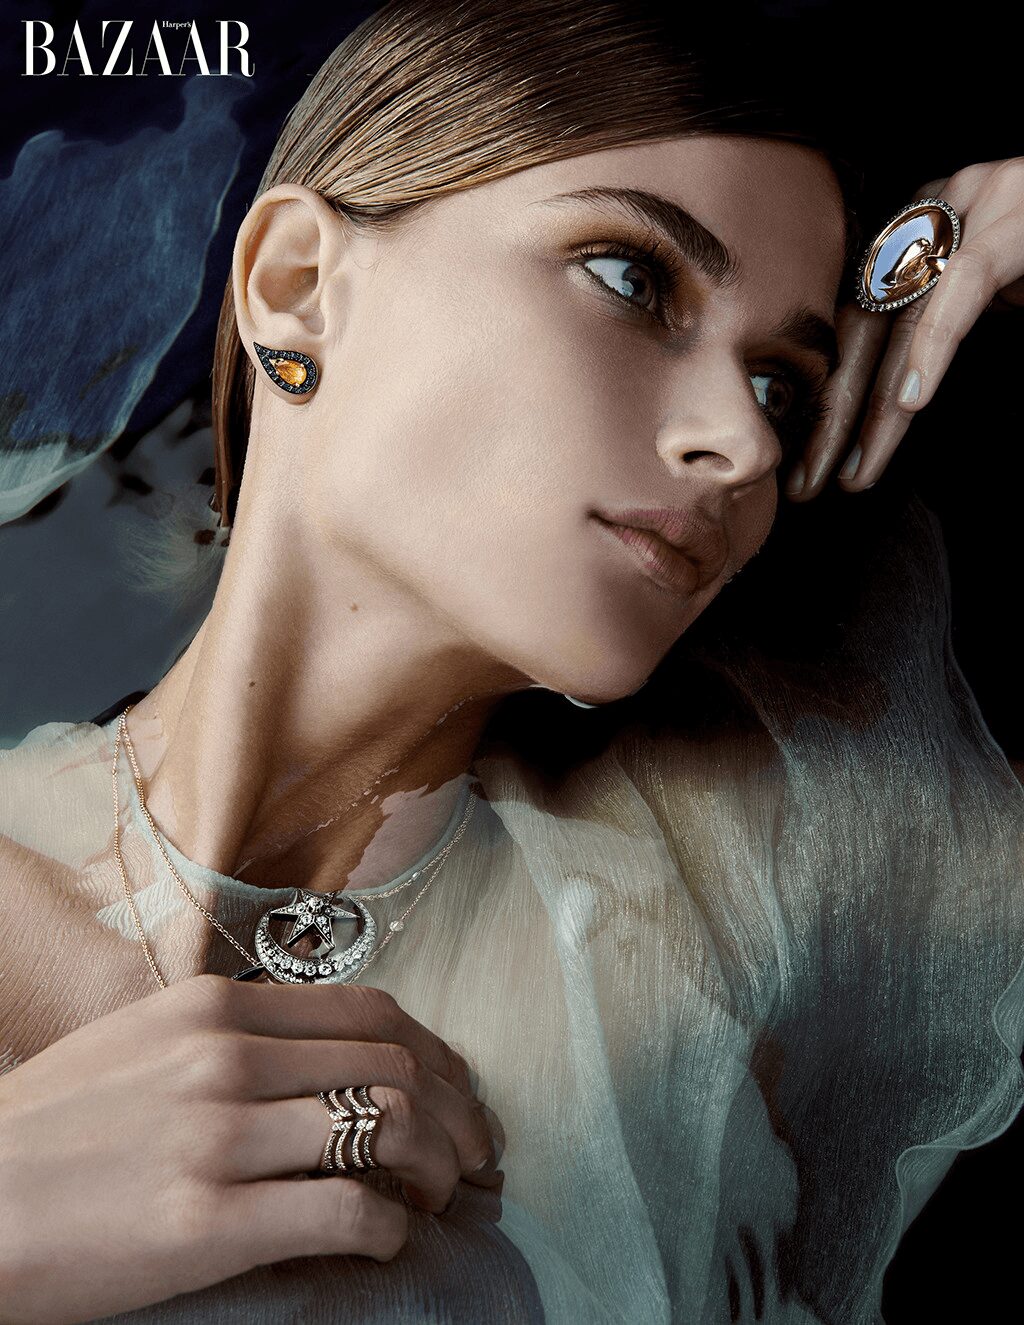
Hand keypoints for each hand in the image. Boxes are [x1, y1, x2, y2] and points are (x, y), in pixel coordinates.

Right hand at [0, 974, 500, 1324]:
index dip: (433, 1049)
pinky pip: (345, 1210)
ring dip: (437, 1165)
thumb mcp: (140, 1041)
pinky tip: (391, 1239)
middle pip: (393, 1063)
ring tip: (441, 1193)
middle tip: (474, 1149)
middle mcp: (226, 1057)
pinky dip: (390, 1226)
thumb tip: (320, 1054)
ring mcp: (220, 1136)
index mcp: (213, 1008)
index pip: (369, 1010)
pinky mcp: (208, 1221)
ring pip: (385, 1125)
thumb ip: (230, 1032)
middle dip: (455, 1109)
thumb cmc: (52, 1129)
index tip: (456, 1084)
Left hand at [786, 157, 1023, 500]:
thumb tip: (893, 397)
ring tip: (857, 469)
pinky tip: (911, 400)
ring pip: (904, 319)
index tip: (809, 467)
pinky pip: (964, 284)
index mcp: (918, 235)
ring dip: (877, 407)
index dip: (826, 401)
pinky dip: (934, 344)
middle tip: (807, 483)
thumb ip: (934, 328)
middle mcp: (934, 215)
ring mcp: (974, 208)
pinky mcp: (1016, 220)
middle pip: (862, 328)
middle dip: (832, 415)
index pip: (852, 328)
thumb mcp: (989, 299)